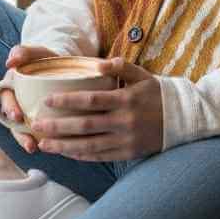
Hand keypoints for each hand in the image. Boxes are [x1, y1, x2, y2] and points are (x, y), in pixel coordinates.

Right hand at [0, 45, 61, 154]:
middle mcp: (16, 101)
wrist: (61, 65)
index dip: (9, 109)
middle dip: (18, 133)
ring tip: (34, 148)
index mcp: (11, 86)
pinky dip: (40, 140)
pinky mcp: (37, 120)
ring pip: (21, 130)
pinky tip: (50, 146)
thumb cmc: (45, 58)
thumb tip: (10, 62)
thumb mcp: (36, 52)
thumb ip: (23, 51)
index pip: (5, 99)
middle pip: (11, 120)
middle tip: (29, 141)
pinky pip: (35, 132)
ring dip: (26, 140)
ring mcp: (26, 112)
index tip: (18, 117)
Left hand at [34, 57, 162, 161]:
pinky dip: (81, 155)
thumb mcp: (142, 75)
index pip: (91, 101)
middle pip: (85, 126)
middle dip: (58, 127)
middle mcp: (124, 122)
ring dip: (64, 146)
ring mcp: (126, 140)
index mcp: (126, 99)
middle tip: (37, 126)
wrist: (182, 119)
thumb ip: (121, 67)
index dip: (67, 102)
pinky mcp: (128, 153)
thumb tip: (100, 62)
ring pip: (89, 146)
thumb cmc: (157, 93)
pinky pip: (100, 156)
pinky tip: (66, 153)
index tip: (47, 101)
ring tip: (44, 145)